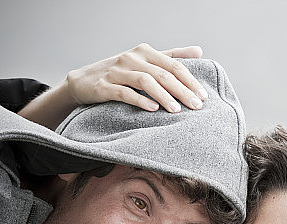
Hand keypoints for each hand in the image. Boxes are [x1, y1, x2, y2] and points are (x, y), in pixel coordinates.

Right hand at [64, 42, 207, 112]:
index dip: (190, 80)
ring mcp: (117, 71)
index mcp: (145, 52)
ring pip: (145, 81)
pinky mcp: (104, 86)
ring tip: (177, 110)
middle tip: (196, 106)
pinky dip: (140, 100)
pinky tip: (153, 109)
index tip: (203, 96)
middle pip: (163, 74)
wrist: (83, 81)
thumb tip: (199, 50)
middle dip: (182, 91)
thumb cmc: (121, 73)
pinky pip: (125, 93)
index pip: (174, 65)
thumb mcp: (146, 61)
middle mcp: (131, 58)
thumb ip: (172, 56)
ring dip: (164, 96)